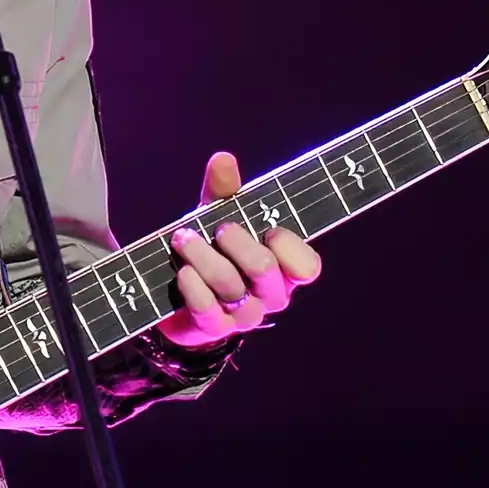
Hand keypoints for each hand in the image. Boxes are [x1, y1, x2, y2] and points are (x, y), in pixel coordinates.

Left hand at [155, 151, 320, 348]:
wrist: (182, 297)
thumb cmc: (215, 251)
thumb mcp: (221, 217)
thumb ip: (225, 191)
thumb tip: (223, 158)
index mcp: (285, 269)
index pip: (306, 266)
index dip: (288, 244)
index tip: (267, 228)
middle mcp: (271, 295)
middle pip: (263, 268)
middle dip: (235, 240)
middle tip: (218, 228)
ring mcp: (244, 315)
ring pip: (229, 285)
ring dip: (201, 255)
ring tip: (182, 238)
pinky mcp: (214, 329)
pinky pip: (206, 308)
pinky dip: (192, 284)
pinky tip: (182, 271)